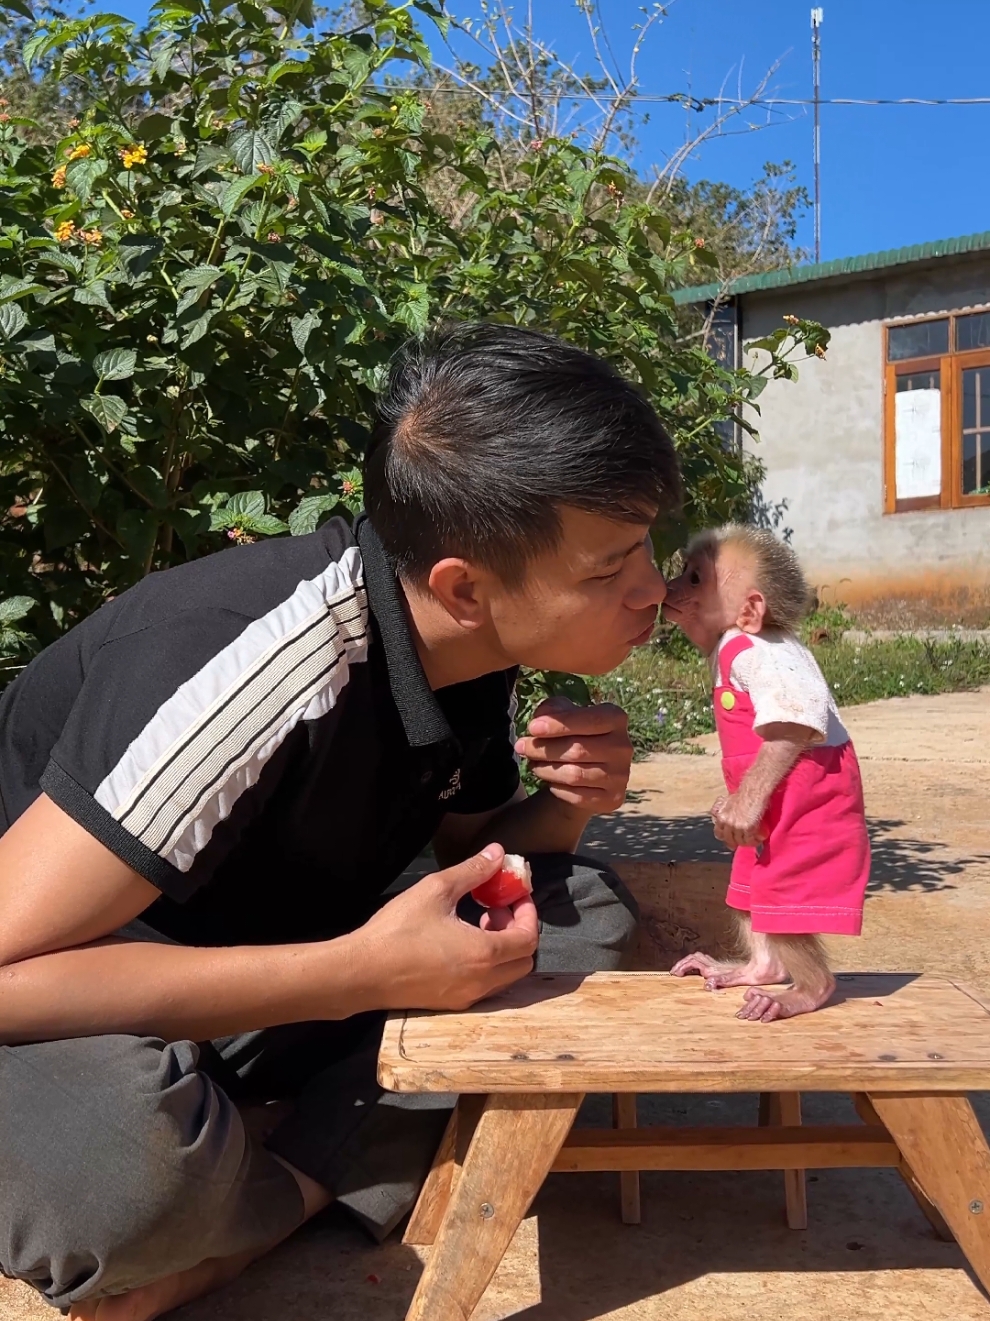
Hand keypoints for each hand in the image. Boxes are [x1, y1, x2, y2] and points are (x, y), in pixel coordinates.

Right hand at [355, 844, 537, 1011]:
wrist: (361, 973)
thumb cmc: (398, 930)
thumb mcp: (436, 890)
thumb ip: (473, 870)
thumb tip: (498, 853)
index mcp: (484, 954)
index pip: (528, 938)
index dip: (527, 913)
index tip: (514, 895)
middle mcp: (482, 981)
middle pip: (523, 961)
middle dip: (518, 932)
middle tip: (496, 909)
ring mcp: (467, 997)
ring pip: (505, 976)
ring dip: (502, 949)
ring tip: (477, 923)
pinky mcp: (450, 1004)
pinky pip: (485, 985)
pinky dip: (486, 965)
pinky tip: (459, 944)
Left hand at [514, 696, 631, 815]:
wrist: (585, 772)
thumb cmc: (573, 735)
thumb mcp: (562, 714)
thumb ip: (552, 710)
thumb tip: (540, 720)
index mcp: (616, 718)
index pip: (589, 720)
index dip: (559, 725)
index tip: (532, 727)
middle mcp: (623, 747)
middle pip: (577, 750)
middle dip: (543, 748)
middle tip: (521, 747)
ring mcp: (621, 775)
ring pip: (574, 775)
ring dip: (545, 769)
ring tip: (531, 763)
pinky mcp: (613, 798)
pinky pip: (577, 795)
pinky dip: (556, 788)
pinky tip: (548, 780)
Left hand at [711, 793, 766, 849]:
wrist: (753, 791)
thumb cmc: (741, 795)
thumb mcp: (724, 801)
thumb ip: (719, 810)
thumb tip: (715, 816)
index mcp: (720, 817)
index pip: (718, 834)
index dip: (725, 837)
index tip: (730, 839)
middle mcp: (727, 823)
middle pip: (729, 840)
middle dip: (735, 842)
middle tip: (742, 842)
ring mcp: (737, 826)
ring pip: (741, 842)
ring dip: (747, 842)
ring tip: (753, 840)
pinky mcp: (748, 828)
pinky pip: (750, 840)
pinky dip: (755, 841)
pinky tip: (758, 839)